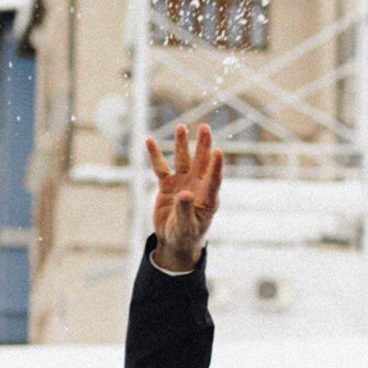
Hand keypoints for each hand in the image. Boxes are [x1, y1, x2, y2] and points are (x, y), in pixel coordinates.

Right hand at [146, 126, 222, 272]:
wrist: (175, 240)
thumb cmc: (186, 236)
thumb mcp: (186, 226)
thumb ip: (185, 210)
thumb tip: (185, 194)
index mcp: (208, 198)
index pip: (214, 179)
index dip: (216, 166)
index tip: (218, 151)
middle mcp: (197, 186)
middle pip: (201, 162)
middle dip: (203, 145)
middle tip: (205, 127)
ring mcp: (183, 183)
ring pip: (183, 160)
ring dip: (182, 144)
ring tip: (181, 127)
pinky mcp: (168, 185)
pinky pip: (161, 168)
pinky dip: (155, 155)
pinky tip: (149, 141)